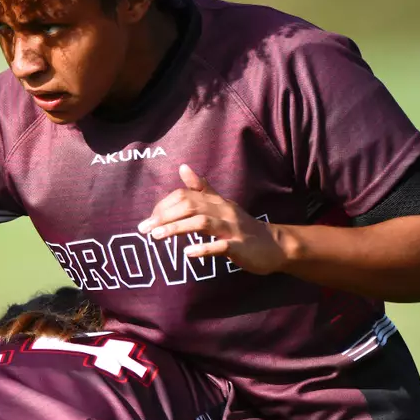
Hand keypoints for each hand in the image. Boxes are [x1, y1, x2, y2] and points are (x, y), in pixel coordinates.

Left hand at [137, 164, 286, 274]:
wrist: (274, 246)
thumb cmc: (242, 227)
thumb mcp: (222, 205)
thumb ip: (202, 188)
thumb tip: (183, 167)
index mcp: (217, 202)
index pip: (186, 195)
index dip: (164, 205)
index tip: (150, 219)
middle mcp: (223, 212)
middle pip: (190, 206)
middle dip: (164, 216)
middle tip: (144, 229)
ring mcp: (232, 229)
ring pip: (202, 223)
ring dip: (177, 229)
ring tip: (157, 236)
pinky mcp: (239, 247)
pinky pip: (220, 246)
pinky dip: (203, 248)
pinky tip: (188, 253)